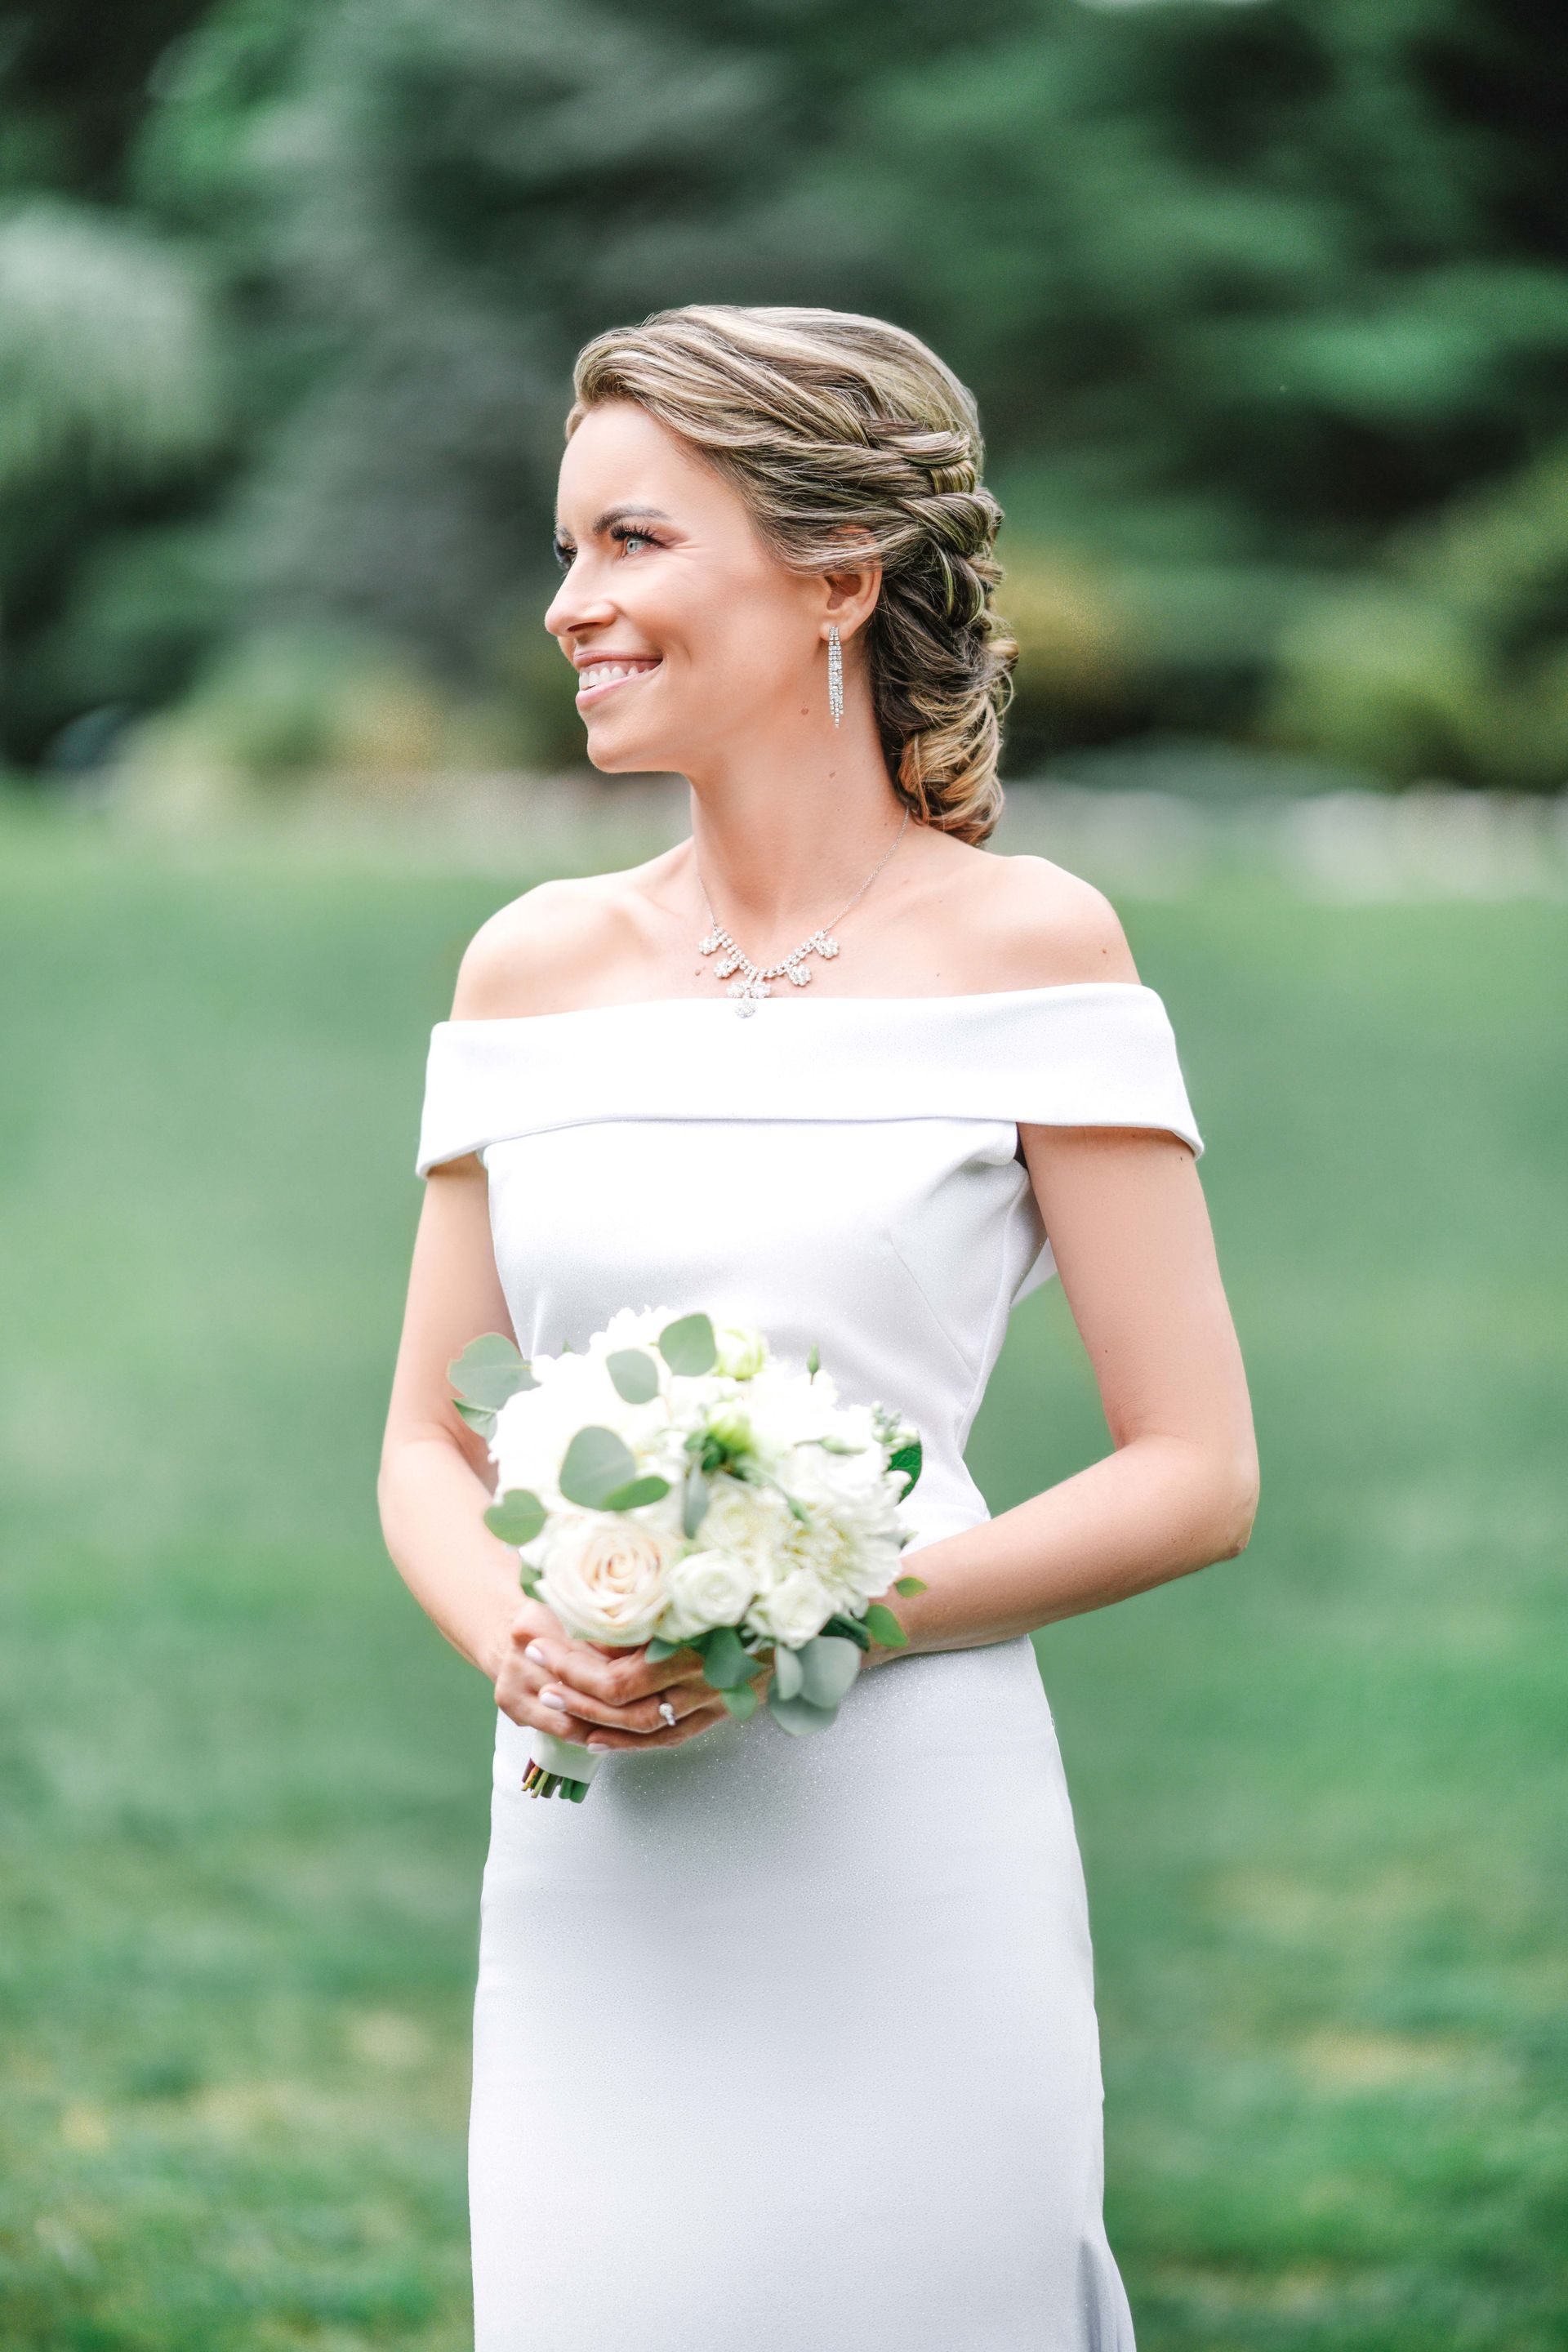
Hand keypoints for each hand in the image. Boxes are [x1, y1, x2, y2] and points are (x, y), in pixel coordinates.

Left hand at [493, 1599, 769, 1750]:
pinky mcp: (724, 1709)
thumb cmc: (754, 1578)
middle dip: (573, 1691)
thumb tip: (591, 1612)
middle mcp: (703, 1679)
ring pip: (643, 1728)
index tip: (539, 1644)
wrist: (813, 1604)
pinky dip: (631, 1743)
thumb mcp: (695, 1579)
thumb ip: (649, 1600)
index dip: (572, 1667)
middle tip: (537, 1674)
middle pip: (622, 1705)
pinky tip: (599, 1739)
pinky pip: (671, 1737)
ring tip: (557, 1704)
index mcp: (694, 1645)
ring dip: (594, 1720)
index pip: (616, 1677)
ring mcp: (716, 1699)